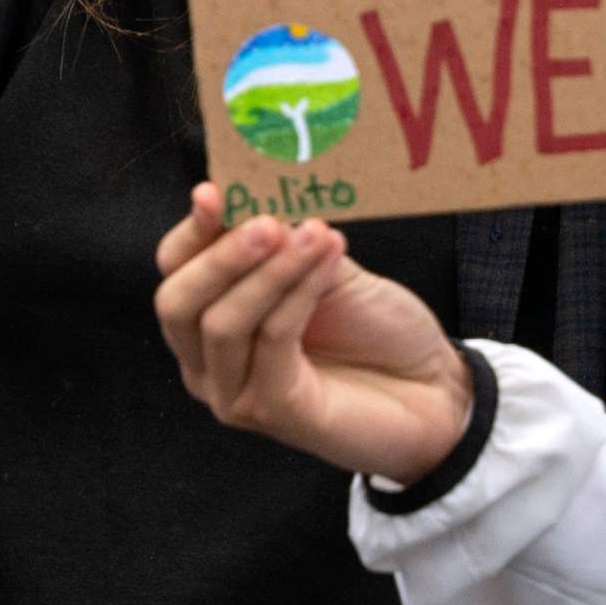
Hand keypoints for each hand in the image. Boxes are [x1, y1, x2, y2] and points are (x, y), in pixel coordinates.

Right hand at [154, 187, 477, 485]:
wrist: (431, 388)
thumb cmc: (373, 329)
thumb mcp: (323, 267)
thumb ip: (284, 241)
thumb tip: (253, 194)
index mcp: (209, 321)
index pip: (174, 271)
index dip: (189, 231)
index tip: (212, 192)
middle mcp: (208, 364)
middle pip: (177, 303)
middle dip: (220, 256)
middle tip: (266, 222)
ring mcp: (235, 394)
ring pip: (222, 324)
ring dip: (271, 271)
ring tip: (316, 234)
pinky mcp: (273, 412)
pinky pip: (272, 341)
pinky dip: (299, 294)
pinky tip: (330, 261)